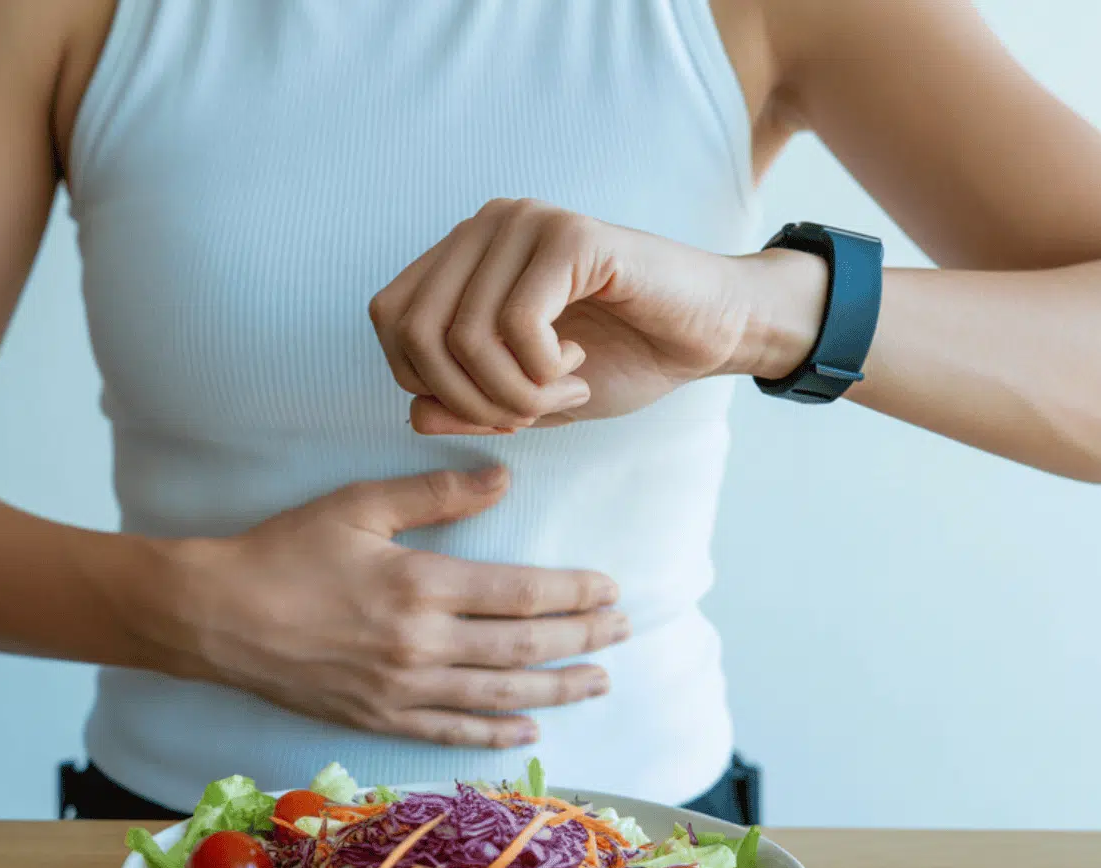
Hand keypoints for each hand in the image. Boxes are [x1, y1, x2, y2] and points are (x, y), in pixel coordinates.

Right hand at [130, 466, 629, 747]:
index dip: (574, 595)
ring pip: (500, 696)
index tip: (611, 590)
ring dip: (557, 690)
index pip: (521, 594)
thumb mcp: (358, 506)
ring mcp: (400, 689)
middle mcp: (420, 645)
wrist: (214, 617)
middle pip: (523, 648)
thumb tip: (505, 478)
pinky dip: (495, 732)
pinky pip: (451, 730)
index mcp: (420, 585)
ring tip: (599, 682)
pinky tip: (529, 729)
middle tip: (624, 633)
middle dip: (582, 640)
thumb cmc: (282, 551)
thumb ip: (436, 494)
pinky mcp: (377, 718)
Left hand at [368, 199, 826, 433]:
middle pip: (416, 330)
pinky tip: (578, 366)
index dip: (428, 383)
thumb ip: (467, 404)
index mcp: (465, 254)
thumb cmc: (621, 357)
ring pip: (464, 334)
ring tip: (563, 391)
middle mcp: (486, 225)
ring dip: (514, 391)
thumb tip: (414, 412)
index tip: (495, 405)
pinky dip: (542, 371)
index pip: (391, 319)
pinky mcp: (570, 235)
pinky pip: (518, 323)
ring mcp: (526, 222)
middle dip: (468, 398)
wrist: (710, 334)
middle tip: (530, 410)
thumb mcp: (528, 398)